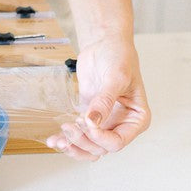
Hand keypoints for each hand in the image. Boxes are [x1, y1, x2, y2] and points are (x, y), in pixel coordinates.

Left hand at [47, 37, 150, 160]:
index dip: (101, 138)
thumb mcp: (116, 78)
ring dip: (73, 147)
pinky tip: (53, 139)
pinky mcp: (87, 114)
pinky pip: (78, 132)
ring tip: (58, 141)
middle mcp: (121, 123)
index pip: (118, 141)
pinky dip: (66, 139)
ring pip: (89, 146)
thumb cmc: (120, 57)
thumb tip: (93, 122)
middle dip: (83, 142)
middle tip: (68, 128)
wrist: (105, 43)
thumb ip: (105, 101)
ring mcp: (104, 120)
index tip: (87, 124)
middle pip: (101, 147)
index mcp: (136, 119)